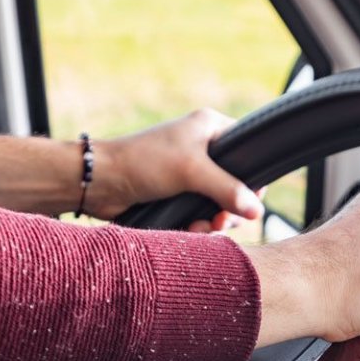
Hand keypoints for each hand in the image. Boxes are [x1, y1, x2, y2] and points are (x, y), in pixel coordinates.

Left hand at [90, 109, 263, 225]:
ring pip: (221, 205)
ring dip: (215, 222)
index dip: (254, 179)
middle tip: (221, 222)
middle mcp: (204, 150)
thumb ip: (228, 189)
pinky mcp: (180, 196)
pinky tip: (190, 230)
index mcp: (210, 129)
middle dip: (232, 209)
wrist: (102, 183)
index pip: (248, 151)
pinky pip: (203, 215)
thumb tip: (257, 212)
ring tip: (202, 228)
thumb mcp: (192, 171)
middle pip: (238, 185)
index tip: (250, 202)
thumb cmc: (143, 162)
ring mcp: (192, 175)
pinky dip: (199, 227)